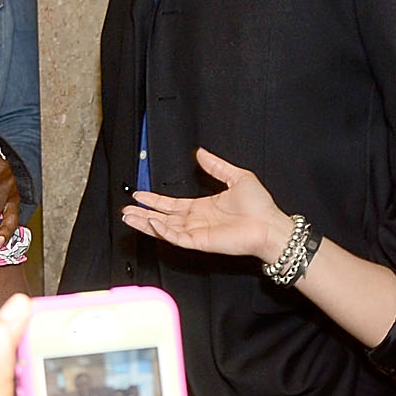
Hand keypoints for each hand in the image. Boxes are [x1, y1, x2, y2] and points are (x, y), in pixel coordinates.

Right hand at [120, 149, 296, 264]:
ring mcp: (196, 232)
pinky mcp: (199, 242)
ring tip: (129, 216)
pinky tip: (151, 221)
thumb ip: (217, 166)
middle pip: (162, 217)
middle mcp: (196, 220)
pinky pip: (175, 237)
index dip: (154, 199)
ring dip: (145, 222)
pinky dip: (161, 230)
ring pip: (163, 228)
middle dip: (142, 212)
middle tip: (126, 209)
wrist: (270, 225)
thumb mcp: (238, 177)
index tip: (139, 194)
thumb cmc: (260, 206)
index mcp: (202, 207)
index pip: (171, 204)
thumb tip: (201, 153)